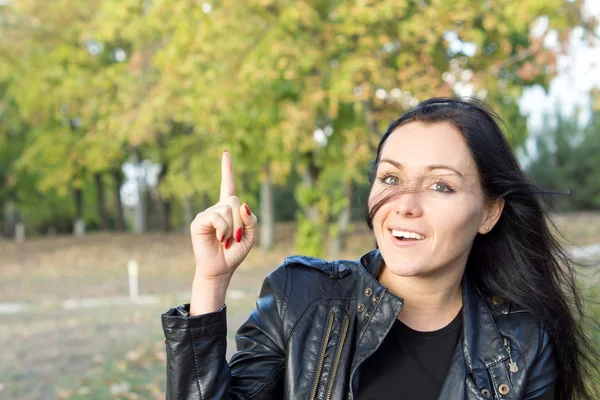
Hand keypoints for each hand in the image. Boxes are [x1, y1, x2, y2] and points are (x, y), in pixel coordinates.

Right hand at [189, 151, 256, 281]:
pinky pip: (217, 217)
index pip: (227, 185)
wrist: (221, 269)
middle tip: (237, 237)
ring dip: (233, 228)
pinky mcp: (198, 222)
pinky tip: (220, 239)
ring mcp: (206, 214)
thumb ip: (251, 219)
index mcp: (228, 209)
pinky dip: (223, 229)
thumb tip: (243, 203)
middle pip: (233, 200)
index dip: (227, 169)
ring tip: (227, 240)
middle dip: (240, 220)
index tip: (225, 153)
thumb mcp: (251, 236)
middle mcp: (216, 208)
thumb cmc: (235, 253)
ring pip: (227, 210)